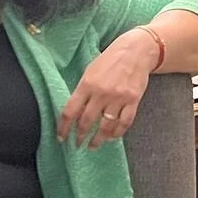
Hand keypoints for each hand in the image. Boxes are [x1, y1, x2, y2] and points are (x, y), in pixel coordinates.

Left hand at [58, 29, 156, 148]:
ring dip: (97, 140)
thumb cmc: (111, 59)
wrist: (136, 51)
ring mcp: (118, 98)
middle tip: (77, 145)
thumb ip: (83, 89)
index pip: (70, 111)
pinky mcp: (133, 100)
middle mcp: (101, 92)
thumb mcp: (91, 70)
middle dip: (80, 137)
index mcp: (87, 84)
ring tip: (92, 146)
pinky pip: (124, 123)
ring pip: (105, 127)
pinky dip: (117, 133)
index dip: (64, 127)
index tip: (61, 137)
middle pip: (86, 121)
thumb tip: (75, 111)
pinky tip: (111, 137)